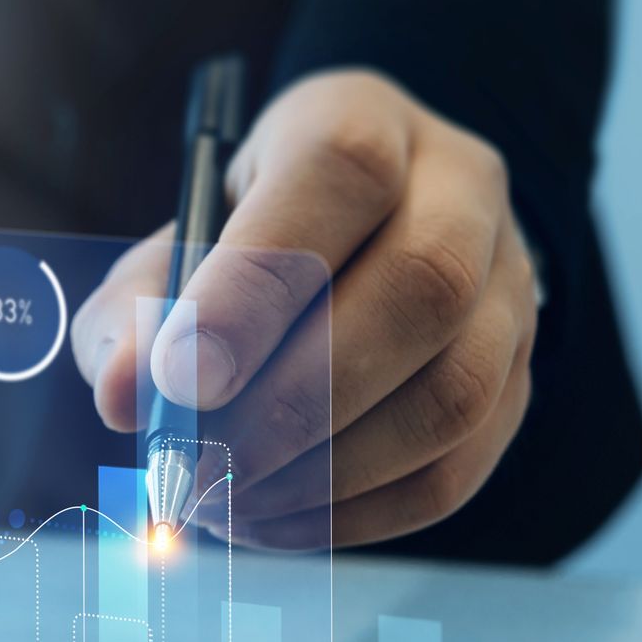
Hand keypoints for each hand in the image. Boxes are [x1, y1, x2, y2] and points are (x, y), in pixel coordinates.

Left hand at [70, 70, 536, 548]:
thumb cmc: (233, 257)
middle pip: (420, 288)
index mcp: (361, 122)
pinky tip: (269, 520)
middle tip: (198, 466)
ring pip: (452, 392)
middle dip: (294, 400)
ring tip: (224, 502)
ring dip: (323, 472)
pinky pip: (455, 469)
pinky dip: (351, 515)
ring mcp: (509, 290)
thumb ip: (130, 317)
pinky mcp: (516, 383)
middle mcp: (461, 191)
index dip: (256, 284)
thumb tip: (125, 397)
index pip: (338, 175)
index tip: (178, 381)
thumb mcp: (165, 257)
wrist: (339, 261)